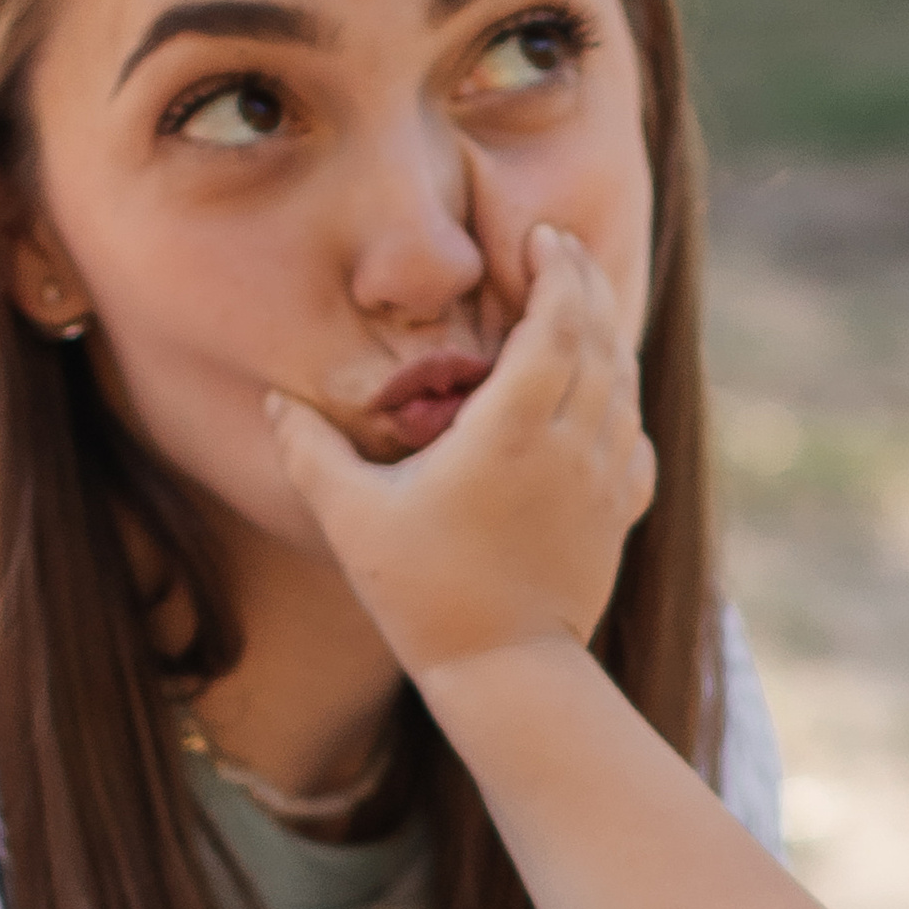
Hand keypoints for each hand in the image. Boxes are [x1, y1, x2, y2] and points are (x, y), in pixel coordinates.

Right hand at [265, 226, 654, 684]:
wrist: (507, 671)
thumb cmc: (424, 594)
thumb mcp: (353, 520)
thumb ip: (311, 453)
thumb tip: (275, 404)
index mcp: (513, 429)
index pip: (556, 322)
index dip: (555, 271)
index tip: (542, 237)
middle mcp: (573, 443)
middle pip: (597, 337)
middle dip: (582, 283)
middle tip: (560, 249)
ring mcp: (605, 480)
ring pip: (622, 383)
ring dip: (604, 333)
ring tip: (578, 304)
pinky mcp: (620, 515)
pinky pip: (633, 435)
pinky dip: (621, 399)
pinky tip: (603, 393)